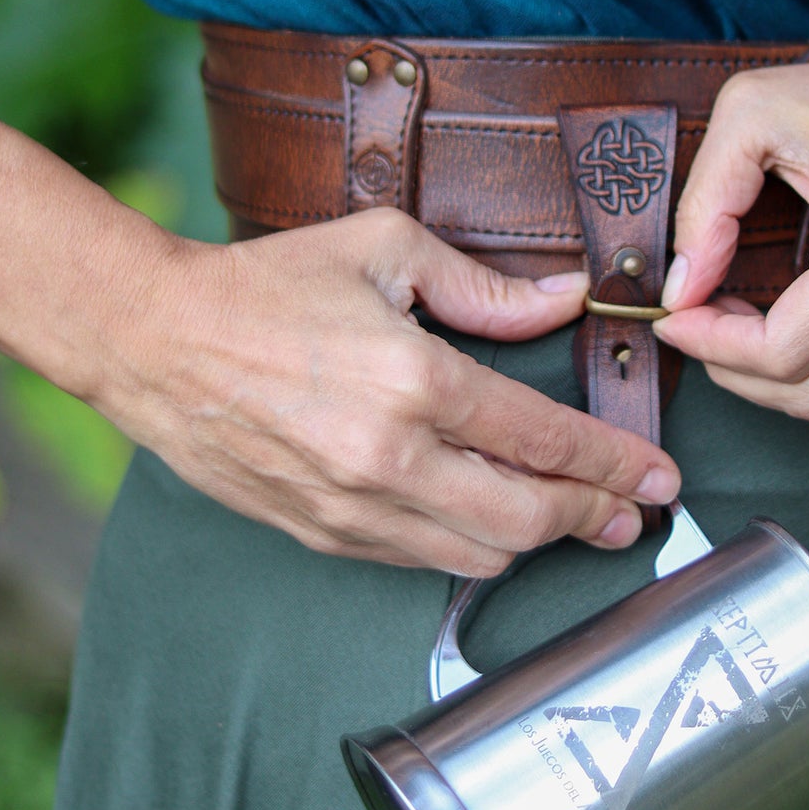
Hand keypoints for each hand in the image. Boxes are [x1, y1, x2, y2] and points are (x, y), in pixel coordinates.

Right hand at [92, 208, 679, 575]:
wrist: (152, 340)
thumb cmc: (265, 285)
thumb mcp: (384, 250)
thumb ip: (484, 285)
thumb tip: (563, 299)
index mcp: (415, 381)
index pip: (544, 440)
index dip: (613, 463)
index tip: (656, 473)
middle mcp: (389, 458)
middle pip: (525, 519)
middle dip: (592, 517)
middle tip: (631, 512)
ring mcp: (351, 507)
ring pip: (477, 554)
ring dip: (537, 543)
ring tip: (575, 523)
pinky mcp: (321, 534)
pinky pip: (418, 559)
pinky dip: (468, 548)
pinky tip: (491, 526)